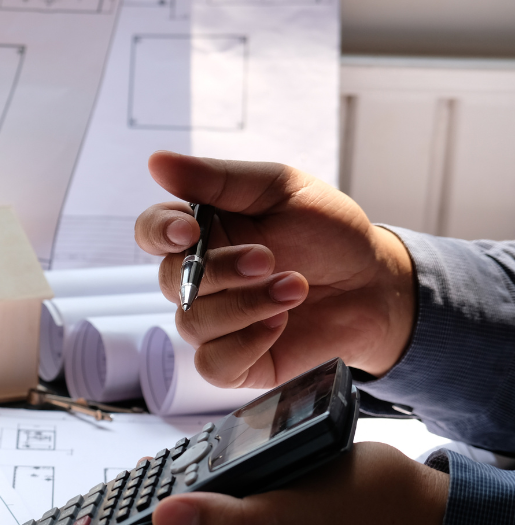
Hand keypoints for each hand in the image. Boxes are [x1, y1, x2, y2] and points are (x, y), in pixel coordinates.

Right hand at [134, 152, 415, 386]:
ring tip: (294, 288)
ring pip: (192, 323)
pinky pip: (213, 363)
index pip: (151, 232)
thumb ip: (217, 179)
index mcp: (201, 233)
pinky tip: (278, 325)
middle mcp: (199, 280)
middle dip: (220, 271)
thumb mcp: (280, 190)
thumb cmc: (327, 233)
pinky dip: (244, 345)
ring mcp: (214, 322)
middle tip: (268, 258)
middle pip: (171, 281)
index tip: (188, 230)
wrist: (374, 283)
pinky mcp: (235, 361)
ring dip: (245, 306)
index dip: (158, 233)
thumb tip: (157, 161)